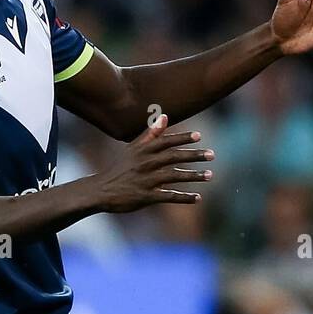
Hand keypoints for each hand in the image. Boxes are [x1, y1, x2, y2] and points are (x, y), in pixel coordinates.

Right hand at [95, 114, 213, 213]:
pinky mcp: (146, 196)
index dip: (182, 138)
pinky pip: (169, 196)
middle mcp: (145, 163)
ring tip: (209, 175)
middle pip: (173, 157)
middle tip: (212, 155)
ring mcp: (146, 180)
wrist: (100, 190)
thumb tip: (165, 116)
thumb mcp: (132, 149)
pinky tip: (198, 198)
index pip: (165, 141)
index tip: (198, 136)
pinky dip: (184, 197)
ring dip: (193, 176)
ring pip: (174, 176)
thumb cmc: (119, 168)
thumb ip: (150, 133)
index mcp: (142, 150)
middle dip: (193, 155)